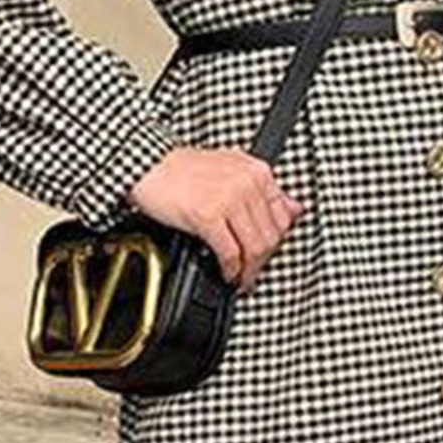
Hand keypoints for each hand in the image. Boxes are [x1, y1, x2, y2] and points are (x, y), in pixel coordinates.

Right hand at [127, 145, 304, 293]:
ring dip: (249, 270)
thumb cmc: (185, 168)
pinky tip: (227, 272)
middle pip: (270, 236)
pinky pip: (230, 252)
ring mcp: (229, 199)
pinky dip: (231, 269)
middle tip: (253, 271)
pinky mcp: (207, 215)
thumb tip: (294, 208)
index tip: (268, 253)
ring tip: (242, 277)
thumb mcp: (232, 169)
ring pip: (254, 248)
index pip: (283, 216)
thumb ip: (264, 189)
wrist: (148, 164)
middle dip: (263, 261)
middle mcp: (247, 183)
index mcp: (257, 172)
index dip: (276, 242)